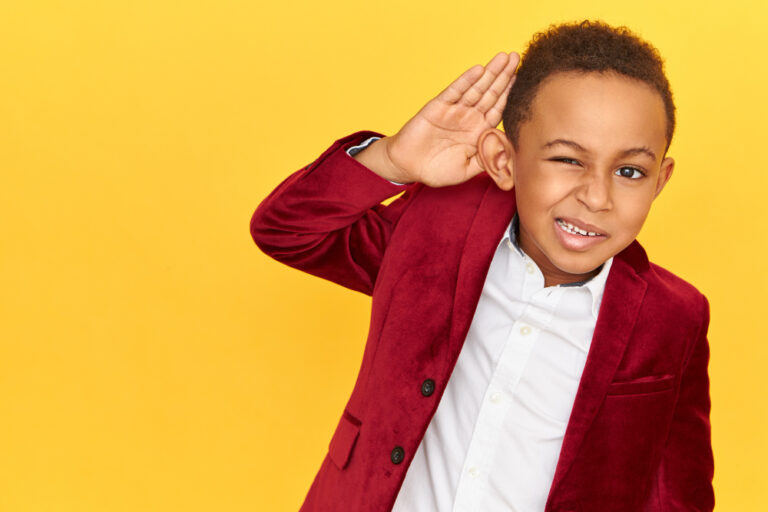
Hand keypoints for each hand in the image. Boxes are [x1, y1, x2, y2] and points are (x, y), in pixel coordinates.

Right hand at [361, 52, 519, 186]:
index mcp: (477, 131)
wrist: (408, 167)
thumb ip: (487, 161)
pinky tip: (478, 70)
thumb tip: (508, 155)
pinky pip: (455, 91)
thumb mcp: (467, 170)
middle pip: (490, 93)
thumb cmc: (436, 170)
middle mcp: (468, 118)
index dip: (509, 94)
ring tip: (504, 57)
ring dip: (490, 73)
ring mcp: (454, 111)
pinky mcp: (438, 107)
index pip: (498, 109)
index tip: (522, 80)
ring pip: (476, 88)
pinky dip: (466, 80)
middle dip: (504, 76)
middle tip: (517, 57)